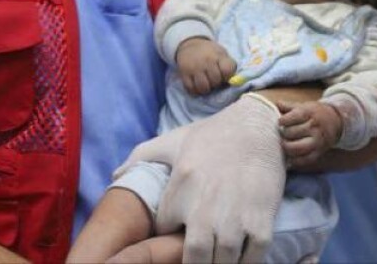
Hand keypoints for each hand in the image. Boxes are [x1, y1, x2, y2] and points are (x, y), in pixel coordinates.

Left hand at [114, 95, 284, 262]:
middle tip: (197, 257)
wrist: (259, 126)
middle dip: (194, 263)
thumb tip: (116, 175)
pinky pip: (252, 257)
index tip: (176, 236)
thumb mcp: (175, 140)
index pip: (164, 231)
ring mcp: (235, 217)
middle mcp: (204, 207)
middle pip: (193, 258)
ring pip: (222, 262)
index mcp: (180, 188)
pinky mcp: (261, 221)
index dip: (168, 237)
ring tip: (217, 259)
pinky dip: (245, 263)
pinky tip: (240, 258)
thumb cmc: (214, 134)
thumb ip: (142, 156)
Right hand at [174, 38, 236, 95]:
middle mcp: (206, 61)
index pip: (227, 70)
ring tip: (206, 83)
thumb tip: (234, 83)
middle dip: (216, 83)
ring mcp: (194, 68)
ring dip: (206, 88)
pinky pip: (191, 89)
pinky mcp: (184, 74)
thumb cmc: (210, 52)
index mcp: (218, 55)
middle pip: (215, 81)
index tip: (225, 75)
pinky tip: (197, 85)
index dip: (228, 76)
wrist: (189, 45)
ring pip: (203, 88)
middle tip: (214, 79)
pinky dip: (195, 90)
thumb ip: (228, 66)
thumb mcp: (221, 53)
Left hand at [276, 100, 342, 168]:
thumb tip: (275, 104)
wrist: (335, 121)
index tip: (280, 122)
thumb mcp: (303, 106)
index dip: (282, 121)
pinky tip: (288, 158)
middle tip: (280, 133)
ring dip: (286, 148)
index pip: (292, 117)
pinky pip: (304, 160)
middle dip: (283, 134)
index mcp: (309, 113)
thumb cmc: (314, 113)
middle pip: (292, 133)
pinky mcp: (318, 152)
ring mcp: (317, 141)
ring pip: (297, 148)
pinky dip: (294, 161)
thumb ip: (288, 106)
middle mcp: (314, 127)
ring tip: (283, 144)